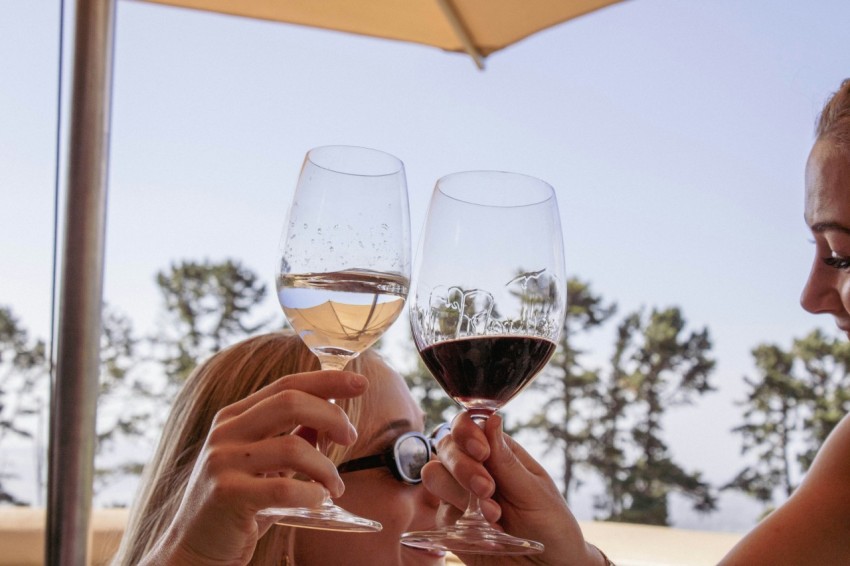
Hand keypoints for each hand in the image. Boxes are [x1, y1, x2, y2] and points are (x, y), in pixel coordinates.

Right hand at [142, 370, 367, 565]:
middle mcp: (225, 432)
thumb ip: (292, 437)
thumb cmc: (238, 504)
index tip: (360, 383)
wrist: (193, 549)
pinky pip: (285, 489)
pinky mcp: (227, 495)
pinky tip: (319, 503)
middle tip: (350, 439)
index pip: (286, 385)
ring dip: (327, 468)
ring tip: (335, 487)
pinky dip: (312, 495)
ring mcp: (222, 461)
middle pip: (291, 402)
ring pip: (294, 447)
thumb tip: (332, 419)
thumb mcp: (265, 465)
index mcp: (235, 417)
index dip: (326, 381)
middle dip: (333, 416)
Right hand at [422, 412, 604, 565]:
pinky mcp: (453, 525)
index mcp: (498, 452)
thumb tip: (491, 418)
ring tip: (494, 515)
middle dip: (462, 466)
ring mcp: (460, 496)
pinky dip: (462, 523)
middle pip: (445, 447)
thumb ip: (507, 460)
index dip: (466, 432)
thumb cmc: (552, 525)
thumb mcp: (535, 492)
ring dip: (460, 493)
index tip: (482, 451)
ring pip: (434, 476)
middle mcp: (474, 469)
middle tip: (487, 489)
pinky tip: (489, 534)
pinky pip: (440, 514)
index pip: (468, 426)